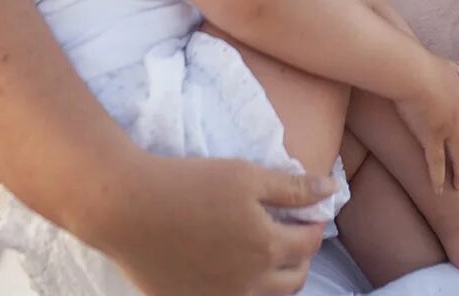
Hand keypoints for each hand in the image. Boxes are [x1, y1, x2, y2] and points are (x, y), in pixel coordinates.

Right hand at [94, 155, 331, 295]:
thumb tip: (331, 191)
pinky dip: (240, 291)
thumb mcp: (246, 175)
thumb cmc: (188, 184)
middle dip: (301, 258)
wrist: (127, 208)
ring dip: (274, 280)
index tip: (311, 214)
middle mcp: (248, 283)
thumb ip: (293, 187)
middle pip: (293, 280)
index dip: (315, 226)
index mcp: (266, 248)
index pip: (309, 244)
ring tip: (267, 258)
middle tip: (294, 237)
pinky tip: (230, 271)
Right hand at [392, 56, 458, 192]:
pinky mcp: (432, 136)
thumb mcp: (444, 64)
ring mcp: (449, 128)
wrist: (411, 71)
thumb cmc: (423, 65)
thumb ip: (452, 68)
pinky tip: (438, 189)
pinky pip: (437, 162)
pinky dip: (438, 178)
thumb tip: (458, 65)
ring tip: (458, 187)